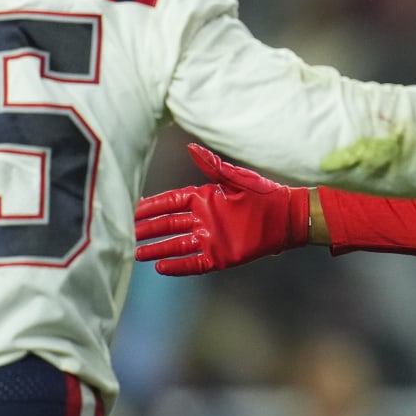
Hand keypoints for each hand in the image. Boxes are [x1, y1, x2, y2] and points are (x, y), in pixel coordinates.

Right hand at [135, 144, 310, 275]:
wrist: (287, 218)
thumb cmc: (265, 195)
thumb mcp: (237, 179)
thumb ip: (212, 166)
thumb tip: (191, 147)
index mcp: (205, 198)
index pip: (171, 202)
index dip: (153, 206)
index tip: (134, 209)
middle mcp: (204, 219)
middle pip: (169, 225)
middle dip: (149, 229)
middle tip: (128, 233)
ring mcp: (210, 239)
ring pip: (177, 245)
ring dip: (158, 249)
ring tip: (137, 254)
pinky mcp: (220, 256)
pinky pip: (194, 263)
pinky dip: (178, 266)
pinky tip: (161, 267)